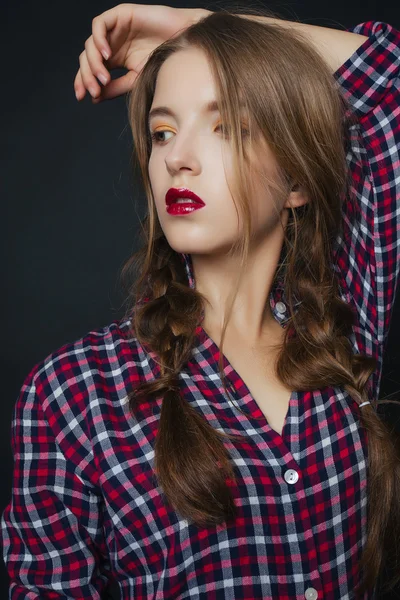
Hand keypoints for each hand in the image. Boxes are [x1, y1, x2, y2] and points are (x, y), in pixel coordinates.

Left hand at [74, 3, 210, 103]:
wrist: (183, 44)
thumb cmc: (164, 61)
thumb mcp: (136, 80)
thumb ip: (115, 87)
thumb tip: (94, 98)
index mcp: (114, 59)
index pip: (90, 70)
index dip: (83, 82)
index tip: (82, 97)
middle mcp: (111, 44)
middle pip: (87, 59)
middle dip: (87, 76)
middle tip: (95, 91)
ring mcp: (114, 29)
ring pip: (90, 44)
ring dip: (93, 63)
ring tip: (104, 77)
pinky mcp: (119, 15)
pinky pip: (99, 25)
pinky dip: (99, 40)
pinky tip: (107, 55)